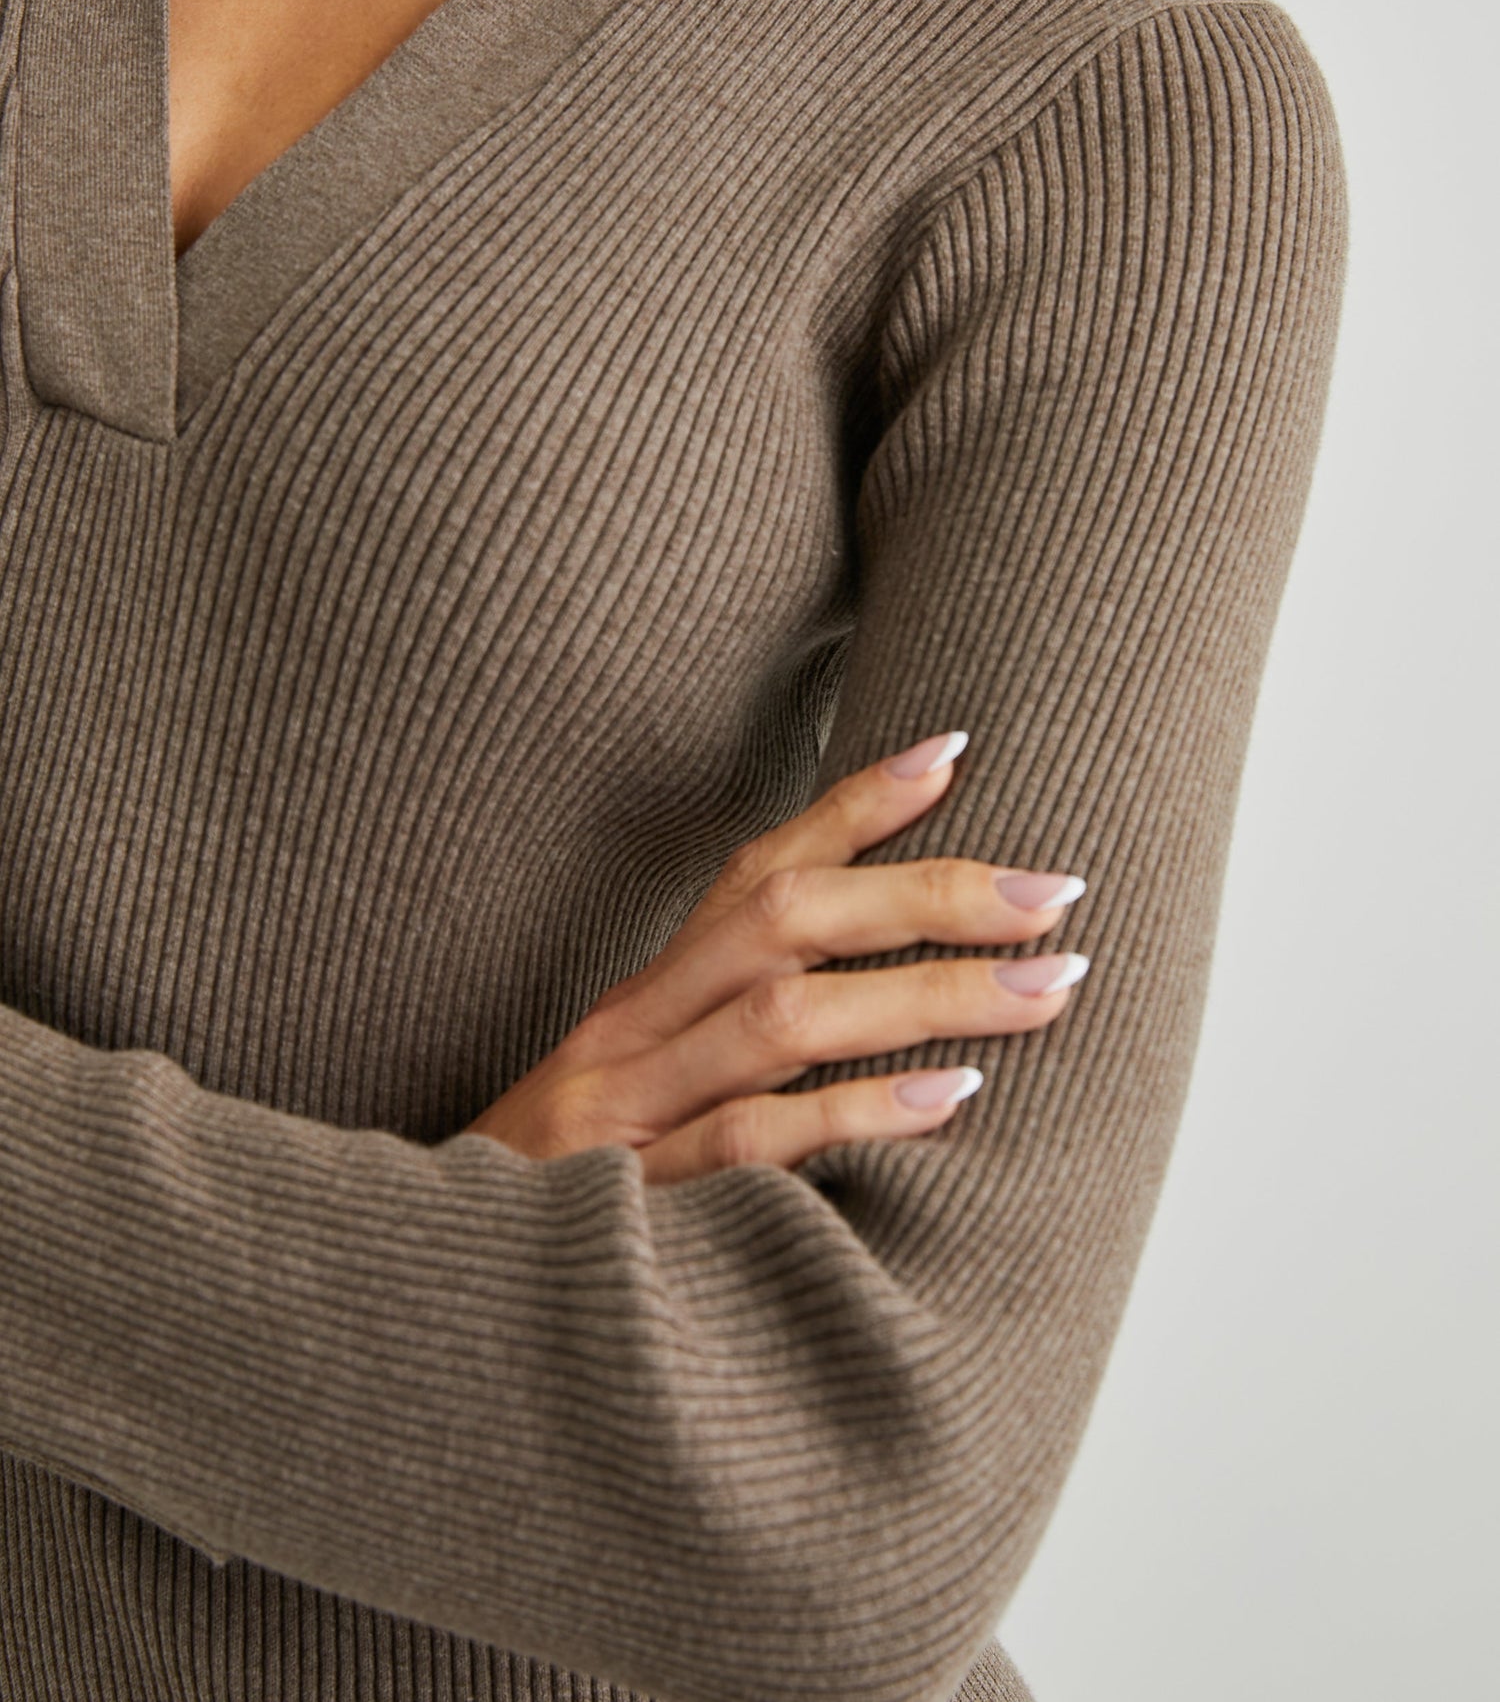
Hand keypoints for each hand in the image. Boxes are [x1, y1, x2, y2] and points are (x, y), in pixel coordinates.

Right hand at [466, 732, 1088, 1184]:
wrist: (438, 1305)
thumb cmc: (565, 1193)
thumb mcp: (642, 1093)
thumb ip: (734, 1041)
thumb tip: (887, 996)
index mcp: (646, 996)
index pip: (757, 871)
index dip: (852, 807)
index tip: (954, 750)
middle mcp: (633, 1030)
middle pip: (784, 920)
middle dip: (927, 894)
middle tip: (1055, 891)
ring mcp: (626, 1112)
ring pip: (783, 1016)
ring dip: (925, 993)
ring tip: (1044, 986)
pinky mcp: (632, 1202)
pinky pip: (750, 1140)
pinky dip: (854, 1113)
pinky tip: (949, 1100)